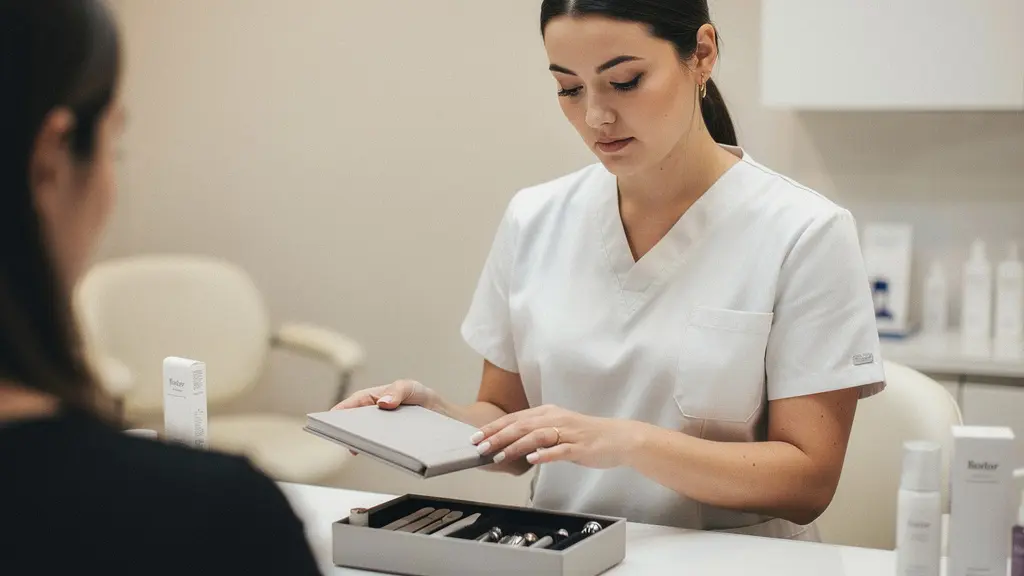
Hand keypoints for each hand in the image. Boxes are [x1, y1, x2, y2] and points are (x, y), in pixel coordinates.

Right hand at [332, 379, 440, 454]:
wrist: (445, 415)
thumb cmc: (423, 397)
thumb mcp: (410, 387)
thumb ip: (397, 391)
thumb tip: (384, 403)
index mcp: (375, 397)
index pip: (354, 403)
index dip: (341, 411)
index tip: (331, 419)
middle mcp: (376, 415)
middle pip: (358, 423)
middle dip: (349, 430)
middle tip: (345, 437)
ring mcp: (384, 430)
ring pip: (369, 437)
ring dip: (365, 442)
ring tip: (362, 447)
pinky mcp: (393, 443)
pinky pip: (384, 448)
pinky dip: (381, 450)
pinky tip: (384, 454)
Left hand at [470, 404, 640, 469]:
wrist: (619, 438)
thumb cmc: (587, 435)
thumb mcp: (558, 428)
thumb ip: (537, 433)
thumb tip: (512, 443)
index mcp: (549, 412)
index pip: (515, 418)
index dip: (494, 427)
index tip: (476, 436)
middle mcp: (556, 418)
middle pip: (522, 425)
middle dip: (498, 436)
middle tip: (480, 447)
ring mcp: (568, 432)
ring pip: (537, 436)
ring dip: (516, 446)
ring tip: (500, 456)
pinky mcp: (579, 447)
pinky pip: (560, 450)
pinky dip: (545, 454)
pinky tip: (532, 459)